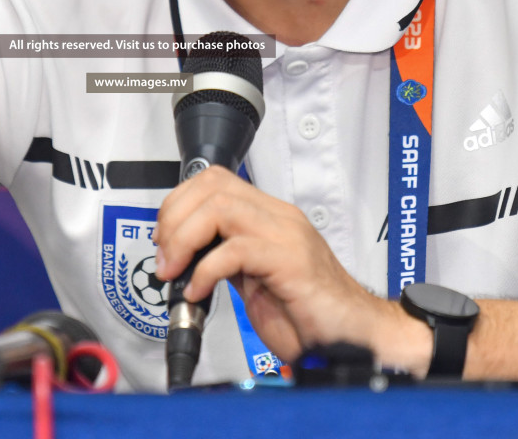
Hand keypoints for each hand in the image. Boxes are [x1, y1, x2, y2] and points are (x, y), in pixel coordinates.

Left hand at [153, 167, 432, 370]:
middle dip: (175, 219)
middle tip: (165, 257)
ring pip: (221, 209)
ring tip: (175, 272)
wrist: (353, 337)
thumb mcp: (254, 280)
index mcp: (270, 217)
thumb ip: (225, 259)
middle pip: (213, 187)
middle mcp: (279, 218)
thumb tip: (183, 256)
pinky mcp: (290, 262)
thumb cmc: (308, 315)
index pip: (215, 181)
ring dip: (184, 239)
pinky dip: (206, 270)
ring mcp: (287, 236)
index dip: (179, 203)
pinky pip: (236, 249)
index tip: (164, 240)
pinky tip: (199, 292)